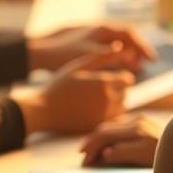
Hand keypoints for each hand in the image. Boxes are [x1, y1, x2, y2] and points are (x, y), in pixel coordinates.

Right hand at [16, 47, 135, 133]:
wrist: (44, 110)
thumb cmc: (60, 84)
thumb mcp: (79, 66)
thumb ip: (102, 56)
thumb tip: (120, 46)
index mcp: (104, 82)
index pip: (128, 79)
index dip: (120, 77)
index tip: (108, 78)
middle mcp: (107, 99)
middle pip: (125, 93)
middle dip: (117, 90)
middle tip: (100, 89)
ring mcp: (104, 115)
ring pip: (122, 107)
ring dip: (115, 103)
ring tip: (97, 99)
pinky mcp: (99, 126)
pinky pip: (114, 120)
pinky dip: (110, 115)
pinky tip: (95, 110)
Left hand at [29, 22, 155, 71]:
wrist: (41, 52)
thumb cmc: (64, 54)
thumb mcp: (90, 55)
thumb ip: (111, 55)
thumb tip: (131, 56)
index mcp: (103, 29)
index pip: (131, 33)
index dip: (143, 46)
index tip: (151, 59)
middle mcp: (101, 29)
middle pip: (127, 36)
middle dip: (138, 49)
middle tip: (147, 63)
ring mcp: (95, 35)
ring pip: (119, 42)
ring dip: (130, 53)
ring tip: (136, 67)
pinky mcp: (89, 44)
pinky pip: (111, 47)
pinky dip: (119, 55)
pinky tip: (119, 67)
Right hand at [79, 115, 161, 166]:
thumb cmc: (166, 155)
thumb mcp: (143, 156)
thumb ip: (123, 152)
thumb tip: (106, 152)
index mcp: (135, 127)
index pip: (104, 134)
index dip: (91, 147)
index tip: (84, 160)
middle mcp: (137, 121)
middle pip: (106, 129)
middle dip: (93, 142)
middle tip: (83, 156)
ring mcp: (142, 122)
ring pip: (113, 127)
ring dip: (101, 139)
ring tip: (93, 151)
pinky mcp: (146, 126)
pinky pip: (122, 129)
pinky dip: (111, 137)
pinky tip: (109, 145)